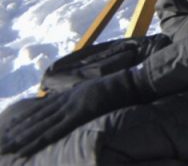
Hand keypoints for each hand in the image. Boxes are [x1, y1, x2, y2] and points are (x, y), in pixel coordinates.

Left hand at [0, 69, 150, 156]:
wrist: (131, 82)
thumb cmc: (119, 88)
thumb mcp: (96, 92)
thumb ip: (82, 100)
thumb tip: (76, 109)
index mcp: (69, 96)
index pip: (41, 110)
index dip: (23, 121)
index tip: (8, 129)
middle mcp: (65, 101)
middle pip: (35, 118)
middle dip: (16, 131)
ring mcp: (71, 107)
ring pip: (39, 125)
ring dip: (20, 138)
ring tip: (5, 148)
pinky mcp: (78, 114)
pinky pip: (53, 130)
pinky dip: (37, 140)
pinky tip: (25, 148)